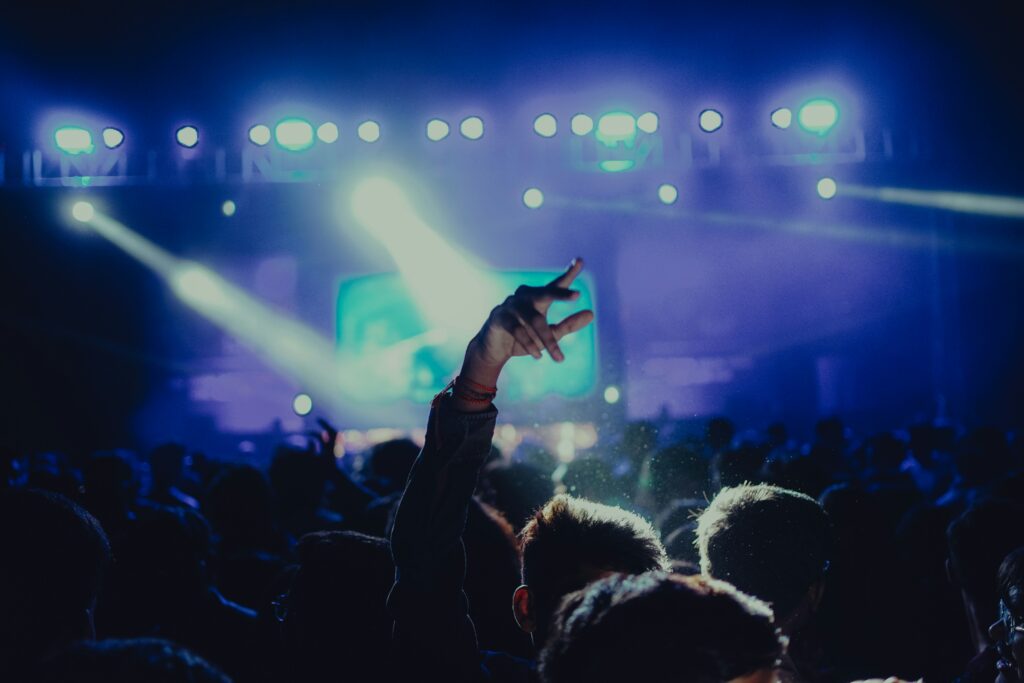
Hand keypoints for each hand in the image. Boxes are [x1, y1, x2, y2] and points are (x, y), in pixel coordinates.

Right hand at [458, 258, 594, 394]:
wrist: (494, 350)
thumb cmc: (524, 339)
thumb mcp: (549, 335)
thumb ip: (569, 325)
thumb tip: (591, 314)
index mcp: (538, 298)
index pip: (556, 285)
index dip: (569, 274)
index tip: (580, 261)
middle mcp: (525, 297)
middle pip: (545, 293)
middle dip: (561, 294)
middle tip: (577, 295)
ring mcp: (510, 305)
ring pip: (535, 320)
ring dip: (547, 340)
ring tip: (559, 358)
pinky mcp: (499, 318)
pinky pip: (518, 330)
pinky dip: (530, 344)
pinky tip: (538, 355)